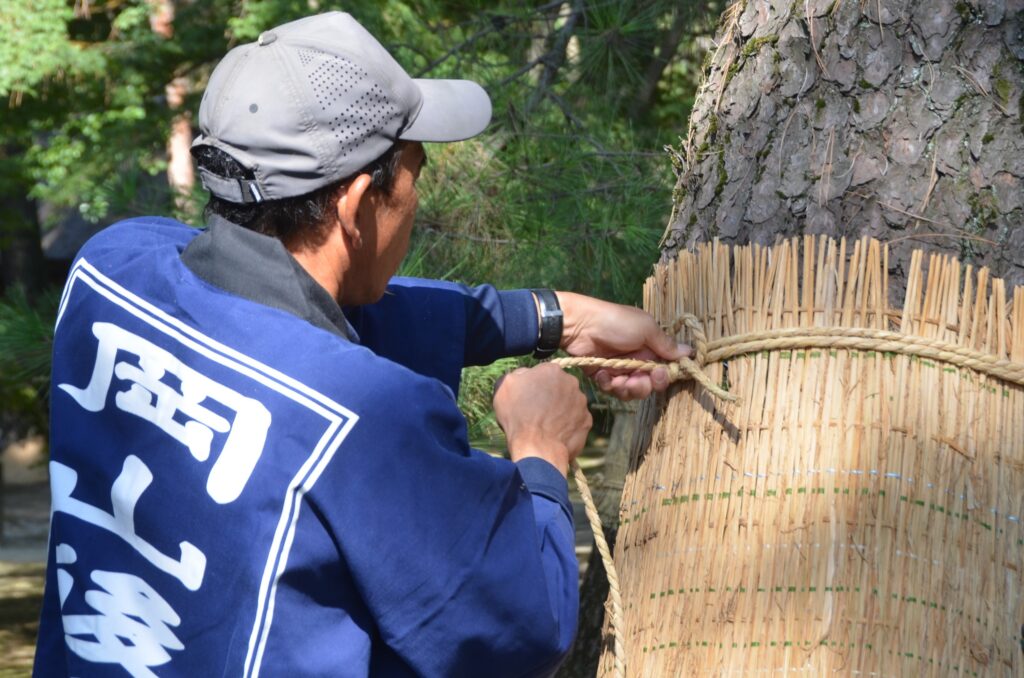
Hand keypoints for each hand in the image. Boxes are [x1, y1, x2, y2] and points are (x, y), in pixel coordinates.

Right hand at [493, 363, 591, 476]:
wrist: (537, 448)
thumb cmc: (518, 417)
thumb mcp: (505, 387)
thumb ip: (517, 374)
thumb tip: (523, 374)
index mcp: (551, 370)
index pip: (542, 372)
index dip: (533, 384)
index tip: (527, 396)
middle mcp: (571, 382)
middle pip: (558, 385)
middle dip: (549, 394)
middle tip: (536, 410)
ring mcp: (582, 402)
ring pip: (568, 402)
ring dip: (559, 409)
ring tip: (545, 424)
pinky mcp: (587, 421)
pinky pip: (575, 419)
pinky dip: (567, 424)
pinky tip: (554, 433)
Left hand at [556, 291, 692, 400]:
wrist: (578, 324)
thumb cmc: (615, 322)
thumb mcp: (645, 329)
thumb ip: (666, 345)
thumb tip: (690, 352)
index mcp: (650, 346)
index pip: (665, 368)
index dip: (665, 376)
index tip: (661, 375)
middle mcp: (637, 359)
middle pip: (649, 384)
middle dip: (644, 385)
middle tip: (636, 378)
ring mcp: (620, 368)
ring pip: (631, 391)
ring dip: (626, 388)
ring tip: (616, 378)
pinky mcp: (603, 375)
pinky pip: (612, 389)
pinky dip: (608, 384)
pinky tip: (601, 373)